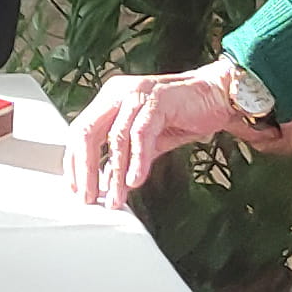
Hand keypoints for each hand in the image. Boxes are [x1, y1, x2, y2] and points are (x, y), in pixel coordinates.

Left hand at [66, 64, 291, 210]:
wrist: (216, 96)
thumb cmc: (181, 115)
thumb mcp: (146, 142)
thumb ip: (124, 159)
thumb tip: (106, 186)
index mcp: (110, 99)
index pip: (80, 131)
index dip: (74, 162)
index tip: (76, 189)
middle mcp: (118, 92)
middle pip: (87, 132)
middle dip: (85, 169)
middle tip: (89, 198)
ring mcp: (137, 93)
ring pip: (115, 136)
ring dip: (114, 172)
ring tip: (116, 198)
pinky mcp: (158, 99)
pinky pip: (141, 133)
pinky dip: (137, 159)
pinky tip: (135, 180)